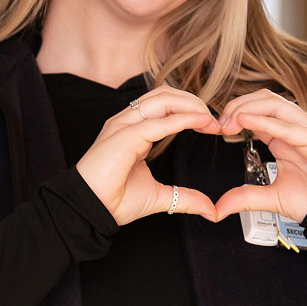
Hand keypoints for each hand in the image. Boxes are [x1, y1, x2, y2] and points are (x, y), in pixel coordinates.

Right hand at [75, 86, 220, 225]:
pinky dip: (184, 119)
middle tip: (216, 121)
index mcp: (133, 130)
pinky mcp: (124, 136)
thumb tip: (210, 210)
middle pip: (166, 94)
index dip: (191, 110)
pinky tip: (201, 123)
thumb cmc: (114, 201)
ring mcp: (123, 126)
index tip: (212, 126)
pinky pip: (159, 122)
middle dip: (194, 102)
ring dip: (191, 105)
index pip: (165, 105)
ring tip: (210, 120)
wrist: (90, 211)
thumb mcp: (160, 197)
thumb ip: (185, 198)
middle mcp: (127, 122)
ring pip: (163, 99)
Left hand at [213, 91, 306, 223]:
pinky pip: (290, 127)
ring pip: (277, 104)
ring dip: (249, 108)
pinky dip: (266, 121)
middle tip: (219, 123)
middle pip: (265, 99)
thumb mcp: (270, 198)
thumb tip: (219, 208)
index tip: (216, 128)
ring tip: (230, 121)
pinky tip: (246, 122)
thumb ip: (245, 198)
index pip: (258, 110)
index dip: (235, 113)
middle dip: (238, 105)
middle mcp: (296, 128)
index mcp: (284, 135)